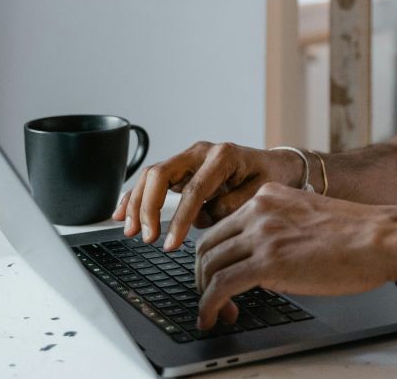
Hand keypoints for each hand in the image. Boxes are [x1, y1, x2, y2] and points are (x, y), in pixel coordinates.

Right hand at [111, 141, 305, 250]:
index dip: (179, 219)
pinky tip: (121, 214)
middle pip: (161, 174)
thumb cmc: (269, 177)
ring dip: (137, 204)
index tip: (171, 244)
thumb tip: (203, 218)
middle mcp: (201, 152)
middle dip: (148, 207)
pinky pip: (151, 180)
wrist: (275, 164)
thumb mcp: (262, 191)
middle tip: (148, 237)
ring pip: (151, 176)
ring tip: (130, 231)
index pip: (194, 189)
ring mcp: (188, 159)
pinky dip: (135, 196)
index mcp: (222, 156)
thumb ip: (233, 205)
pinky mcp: (181, 169)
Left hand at [193, 183, 396, 329]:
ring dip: (206, 295)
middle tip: (213, 299)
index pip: (221, 227)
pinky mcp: (267, 262)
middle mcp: (259, 209)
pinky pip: (220, 286)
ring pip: (209, 266)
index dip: (212, 258)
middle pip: (207, 245)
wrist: (382, 239)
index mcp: (268, 196)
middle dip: (204, 277)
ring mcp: (262, 234)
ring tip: (218, 313)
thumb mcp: (305, 218)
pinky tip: (212, 318)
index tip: (216, 278)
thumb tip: (257, 261)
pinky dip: (209, 306)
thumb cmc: (357, 235)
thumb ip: (277, 229)